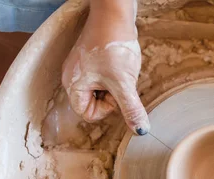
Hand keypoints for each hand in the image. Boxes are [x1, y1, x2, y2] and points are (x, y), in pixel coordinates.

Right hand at [61, 0, 149, 135]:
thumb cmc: (114, 47)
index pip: (88, 114)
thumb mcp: (124, 83)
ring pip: (102, 89)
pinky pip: (104, 76)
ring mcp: (82, 67)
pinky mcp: (92, 59)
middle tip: (120, 81)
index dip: (106, 108)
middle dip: (112, 96)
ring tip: (121, 70)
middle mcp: (73, 77)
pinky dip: (115, 74)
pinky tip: (121, 63)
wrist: (115, 13)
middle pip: (95, 102)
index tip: (117, 93)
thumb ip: (131, 109)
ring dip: (115, 85)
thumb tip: (140, 131)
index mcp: (73, 84)